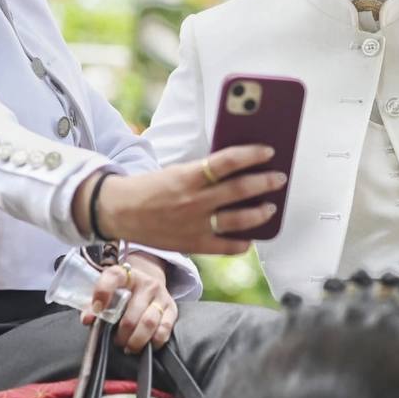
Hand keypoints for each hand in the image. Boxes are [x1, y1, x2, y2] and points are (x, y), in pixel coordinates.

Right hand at [75, 145, 285, 254]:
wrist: (119, 211)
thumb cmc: (150, 188)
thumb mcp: (177, 171)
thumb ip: (204, 172)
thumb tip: (237, 170)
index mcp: (188, 176)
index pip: (228, 161)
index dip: (252, 154)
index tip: (268, 150)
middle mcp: (194, 200)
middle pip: (239, 190)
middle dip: (265, 182)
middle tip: (279, 178)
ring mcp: (194, 225)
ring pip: (239, 220)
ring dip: (260, 213)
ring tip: (270, 208)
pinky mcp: (192, 244)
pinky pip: (226, 247)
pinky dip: (242, 243)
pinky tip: (251, 237)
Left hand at [80, 253, 176, 352]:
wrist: (148, 282)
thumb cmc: (122, 291)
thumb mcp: (108, 291)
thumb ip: (93, 304)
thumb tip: (87, 320)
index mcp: (125, 274)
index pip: (113, 277)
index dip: (102, 293)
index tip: (96, 310)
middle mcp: (146, 283)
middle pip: (132, 313)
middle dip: (122, 334)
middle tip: (116, 342)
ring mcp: (161, 295)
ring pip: (149, 323)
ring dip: (136, 340)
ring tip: (128, 347)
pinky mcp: (172, 308)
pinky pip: (165, 329)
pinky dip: (154, 341)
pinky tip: (146, 345)